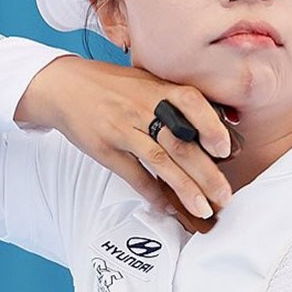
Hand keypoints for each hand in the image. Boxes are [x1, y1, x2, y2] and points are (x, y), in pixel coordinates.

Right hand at [15, 55, 233, 219]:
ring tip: (204, 208)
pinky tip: (168, 207)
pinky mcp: (105, 149)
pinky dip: (153, 192)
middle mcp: (142, 108)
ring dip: (185, 189)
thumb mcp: (148, 82)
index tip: (226, 150)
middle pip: (181, 143)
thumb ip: (178, 101)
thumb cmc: (115, 87)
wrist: (65, 86)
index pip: (192, 103)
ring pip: (161, 162)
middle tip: (225, 196)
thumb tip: (222, 124)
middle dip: (207, 174)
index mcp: (158, 88)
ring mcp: (123, 130)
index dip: (212, 126)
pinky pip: (134, 175)